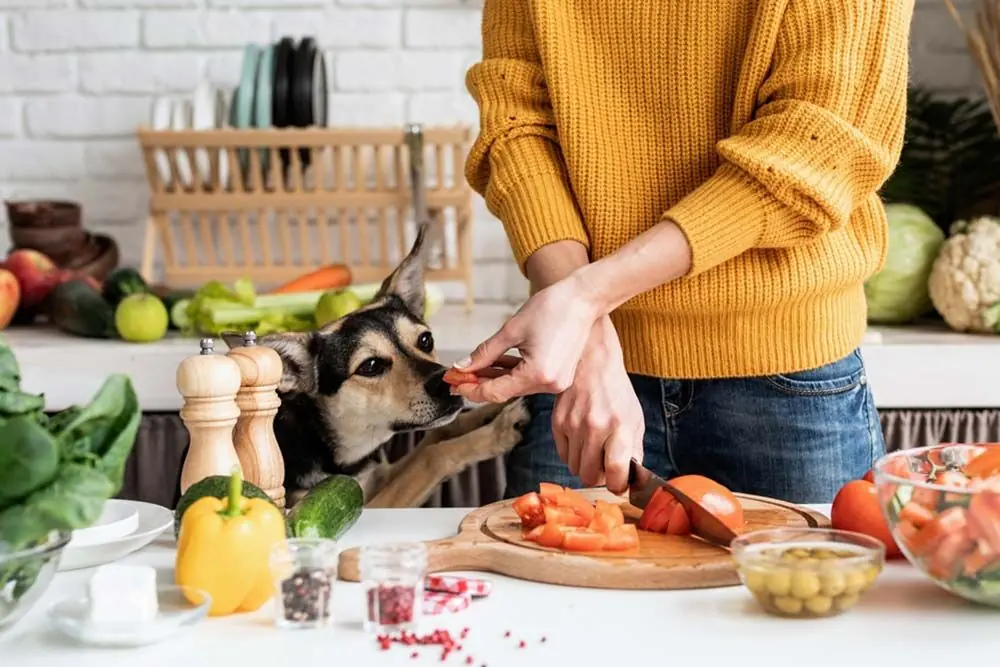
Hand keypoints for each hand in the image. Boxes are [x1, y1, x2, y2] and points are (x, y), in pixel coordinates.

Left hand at [450, 273, 601, 403]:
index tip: (452, 382)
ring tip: (471, 369)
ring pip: (516, 386)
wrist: (584, 298)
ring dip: (494, 378)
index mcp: (537, 374)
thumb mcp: (512, 330)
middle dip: (479, 383)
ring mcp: (557, 382)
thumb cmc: (552, 308)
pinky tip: (493, 365)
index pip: (495, 392)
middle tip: (456, 376)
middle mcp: (549, 384)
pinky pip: (528, 379)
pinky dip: (511, 373)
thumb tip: (462, 366)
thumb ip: (485, 352)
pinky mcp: (559, 375)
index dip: (470, 388)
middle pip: (505, 391)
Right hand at [552, 317, 643, 492]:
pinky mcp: (557, 422)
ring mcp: (573, 425)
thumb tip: (630, 477)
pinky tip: (582, 441)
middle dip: (599, 478)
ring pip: (575, 468)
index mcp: (620, 427)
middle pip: (590, 476)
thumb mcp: (634, 417)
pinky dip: (573, 454)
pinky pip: (563, 454)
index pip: (615, 472)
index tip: (619, 484)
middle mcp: (595, 427)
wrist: (591, 361)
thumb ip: (634, 449)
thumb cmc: (616, 390)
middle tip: (605, 467)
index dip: (618, 485)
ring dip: (585, 466)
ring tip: (594, 451)